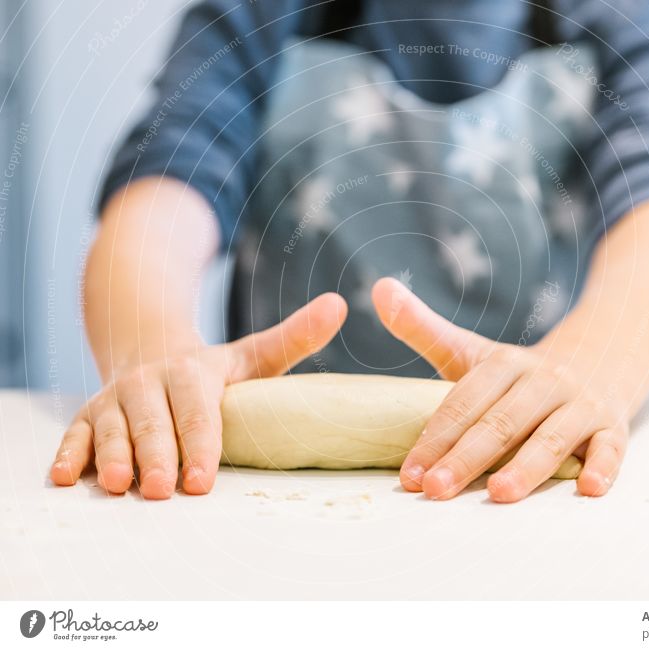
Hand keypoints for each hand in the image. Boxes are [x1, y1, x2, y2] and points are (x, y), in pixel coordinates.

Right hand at [50, 293, 346, 498]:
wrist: (152, 351)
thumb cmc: (212, 371)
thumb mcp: (253, 353)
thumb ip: (294, 336)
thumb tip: (340, 304)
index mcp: (192, 371)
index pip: (198, 410)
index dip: (200, 443)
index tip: (204, 478)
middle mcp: (150, 382)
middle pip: (153, 423)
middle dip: (157, 456)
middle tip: (163, 490)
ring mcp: (116, 398)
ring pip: (112, 428)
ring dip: (112, 456)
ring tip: (117, 484)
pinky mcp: (90, 413)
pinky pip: (76, 432)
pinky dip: (70, 454)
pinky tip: (66, 478)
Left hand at [372, 278, 628, 501]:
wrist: (597, 358)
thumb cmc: (518, 374)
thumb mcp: (471, 350)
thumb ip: (423, 327)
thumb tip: (377, 288)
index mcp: (503, 364)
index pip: (463, 402)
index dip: (435, 437)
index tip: (410, 474)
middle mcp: (542, 380)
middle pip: (501, 422)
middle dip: (466, 457)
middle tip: (436, 490)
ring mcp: (579, 402)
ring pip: (552, 437)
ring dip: (527, 467)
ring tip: (499, 495)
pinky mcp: (611, 424)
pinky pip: (611, 446)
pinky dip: (603, 466)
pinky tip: (589, 490)